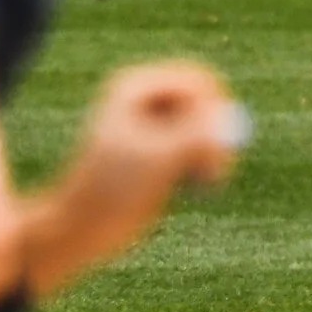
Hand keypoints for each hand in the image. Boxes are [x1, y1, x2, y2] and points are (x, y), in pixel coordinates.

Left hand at [16, 60, 241, 302]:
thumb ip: (194, 139)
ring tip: (194, 184)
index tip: (213, 151)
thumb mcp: (157, 160)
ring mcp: (155, 125)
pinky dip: (201, 166)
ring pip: (206, 128)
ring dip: (210, 154)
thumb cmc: (111, 191)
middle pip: (206, 102)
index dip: (214, 114)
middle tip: (216, 172)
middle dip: (215, 135)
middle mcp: (147, 100)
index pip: (198, 82)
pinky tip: (183, 188)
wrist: (81, 229)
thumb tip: (229, 123)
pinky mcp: (162, 151)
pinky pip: (199, 148)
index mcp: (137, 88)